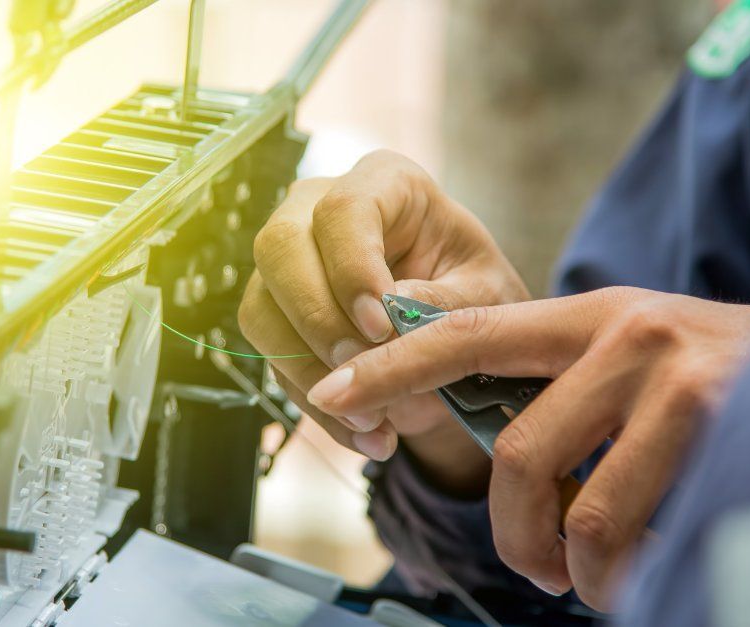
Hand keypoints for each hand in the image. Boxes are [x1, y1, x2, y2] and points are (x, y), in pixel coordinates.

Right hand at [238, 150, 527, 489]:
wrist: (461, 336)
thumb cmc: (478, 295)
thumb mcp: (488, 296)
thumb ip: (446, 302)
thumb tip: (390, 317)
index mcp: (386, 184)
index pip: (343, 209)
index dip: (351, 268)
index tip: (380, 325)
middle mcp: (320, 211)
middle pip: (279, 247)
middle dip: (315, 319)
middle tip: (361, 371)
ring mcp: (290, 264)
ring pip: (261, 310)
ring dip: (312, 375)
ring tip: (374, 420)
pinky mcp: (278, 316)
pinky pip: (274, 363)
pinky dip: (320, 408)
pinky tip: (369, 434)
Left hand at [304, 287, 749, 607]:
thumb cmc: (726, 377)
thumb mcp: (641, 357)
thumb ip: (569, 389)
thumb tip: (493, 457)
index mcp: (592, 315)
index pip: (469, 333)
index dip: (393, 364)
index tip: (333, 391)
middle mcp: (627, 333)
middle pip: (518, 453)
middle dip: (514, 533)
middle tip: (536, 567)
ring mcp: (676, 377)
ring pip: (581, 508)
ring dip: (579, 568)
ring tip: (598, 578)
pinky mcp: (721, 422)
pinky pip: (640, 532)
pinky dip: (631, 573)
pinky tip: (651, 564)